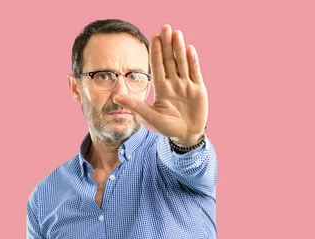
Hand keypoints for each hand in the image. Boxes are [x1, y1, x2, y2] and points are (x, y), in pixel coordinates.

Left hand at [114, 24, 207, 145]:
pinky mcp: (198, 89)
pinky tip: (190, 49)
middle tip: (165, 27)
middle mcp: (174, 83)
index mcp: (162, 88)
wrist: (187, 135)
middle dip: (167, 44)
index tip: (153, 36)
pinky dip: (193, 61)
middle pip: (170, 60)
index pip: (158, 66)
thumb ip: (136, 105)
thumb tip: (116, 96)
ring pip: (182, 63)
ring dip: (179, 48)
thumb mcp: (151, 116)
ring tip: (177, 33)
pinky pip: (195, 72)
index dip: (156, 52)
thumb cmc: (168, 127)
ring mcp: (186, 85)